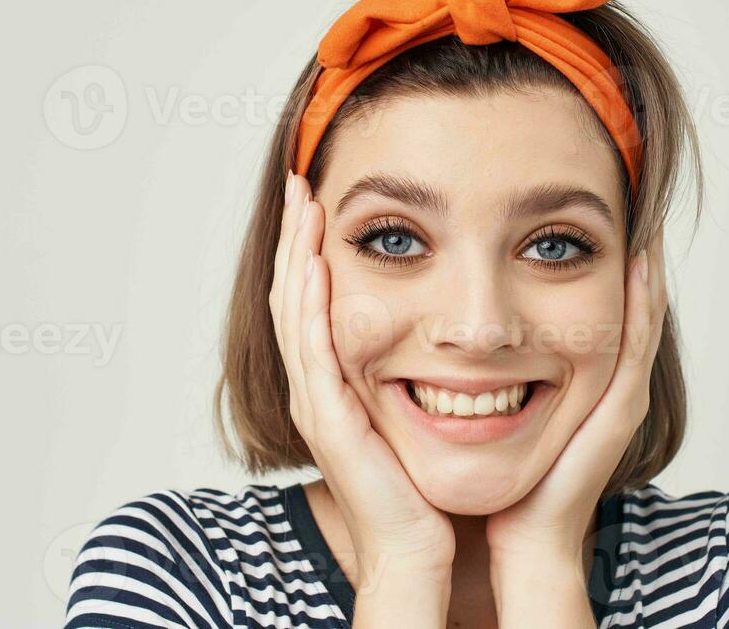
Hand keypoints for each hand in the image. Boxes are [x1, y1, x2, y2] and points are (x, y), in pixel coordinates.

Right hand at [270, 171, 455, 581]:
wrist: (417, 544)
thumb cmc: (421, 481)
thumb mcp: (411, 404)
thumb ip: (410, 361)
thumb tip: (437, 318)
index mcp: (332, 379)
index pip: (310, 298)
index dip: (310, 246)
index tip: (319, 197)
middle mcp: (313, 386)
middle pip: (291, 295)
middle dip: (296, 237)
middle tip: (301, 183)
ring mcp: (315, 403)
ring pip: (294, 314)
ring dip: (298, 256)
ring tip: (305, 207)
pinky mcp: (329, 420)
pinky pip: (313, 352)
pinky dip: (312, 306)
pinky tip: (318, 266)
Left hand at [484, 226, 668, 567]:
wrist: (520, 533)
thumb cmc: (500, 476)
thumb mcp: (485, 402)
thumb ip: (471, 363)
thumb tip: (433, 323)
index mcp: (577, 378)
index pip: (590, 304)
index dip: (589, 258)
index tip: (580, 213)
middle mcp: (605, 380)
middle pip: (627, 303)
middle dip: (624, 251)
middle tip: (624, 194)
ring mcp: (620, 393)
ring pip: (644, 313)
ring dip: (644, 266)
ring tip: (640, 213)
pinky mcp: (621, 408)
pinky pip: (640, 342)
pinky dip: (645, 300)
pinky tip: (642, 261)